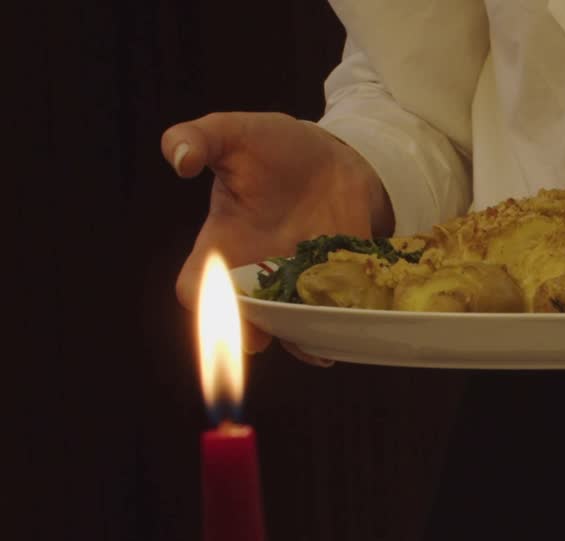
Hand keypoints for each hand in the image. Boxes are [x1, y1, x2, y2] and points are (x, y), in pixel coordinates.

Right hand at [160, 112, 391, 365]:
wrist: (332, 156)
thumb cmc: (273, 145)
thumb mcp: (234, 133)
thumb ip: (200, 138)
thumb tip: (178, 157)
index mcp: (224, 245)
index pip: (198, 288)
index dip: (203, 304)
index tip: (219, 305)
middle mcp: (257, 273)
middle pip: (246, 320)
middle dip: (254, 332)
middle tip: (263, 337)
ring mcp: (298, 282)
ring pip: (292, 326)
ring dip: (301, 339)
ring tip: (314, 343)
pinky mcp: (336, 283)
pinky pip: (333, 316)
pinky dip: (340, 328)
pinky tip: (347, 332)